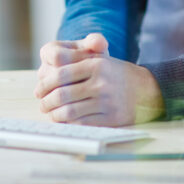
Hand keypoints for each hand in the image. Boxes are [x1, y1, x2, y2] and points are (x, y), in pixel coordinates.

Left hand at [33, 33, 163, 126]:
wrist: (144, 88)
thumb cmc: (114, 74)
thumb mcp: (99, 60)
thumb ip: (75, 63)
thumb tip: (46, 77)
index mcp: (96, 64)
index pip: (61, 74)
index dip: (45, 84)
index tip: (38, 90)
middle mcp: (101, 82)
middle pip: (62, 95)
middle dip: (46, 102)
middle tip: (42, 104)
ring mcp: (106, 101)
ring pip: (69, 111)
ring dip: (54, 115)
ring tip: (50, 114)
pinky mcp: (110, 118)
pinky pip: (82, 123)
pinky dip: (68, 124)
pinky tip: (64, 121)